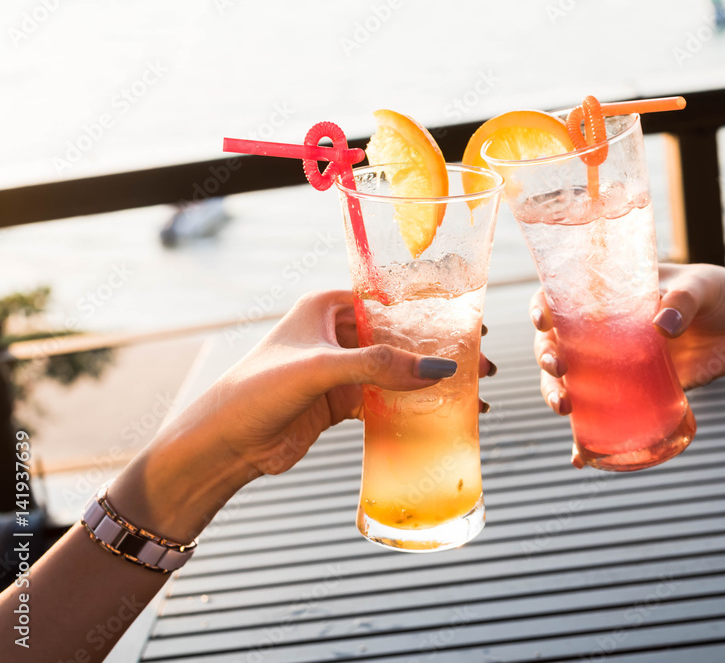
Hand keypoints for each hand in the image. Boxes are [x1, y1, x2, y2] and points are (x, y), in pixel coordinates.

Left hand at [112, 290, 495, 540]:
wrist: (222, 445)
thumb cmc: (256, 391)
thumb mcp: (320, 369)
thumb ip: (379, 366)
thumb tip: (440, 371)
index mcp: (327, 306)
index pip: (391, 302)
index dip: (432, 313)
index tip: (469, 327)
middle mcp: (337, 333)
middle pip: (402, 338)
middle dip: (441, 352)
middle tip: (480, 365)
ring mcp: (340, 369)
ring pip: (399, 370)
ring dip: (432, 382)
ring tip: (472, 392)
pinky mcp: (341, 402)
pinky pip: (388, 399)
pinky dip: (414, 406)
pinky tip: (442, 414)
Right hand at [531, 264, 724, 465]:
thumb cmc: (719, 297)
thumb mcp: (702, 287)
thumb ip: (684, 300)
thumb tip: (662, 326)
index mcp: (609, 295)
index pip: (561, 298)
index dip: (543, 308)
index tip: (543, 320)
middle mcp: (600, 330)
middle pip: (556, 344)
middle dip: (546, 357)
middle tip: (558, 367)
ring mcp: (613, 365)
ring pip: (569, 381)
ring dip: (555, 394)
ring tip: (564, 407)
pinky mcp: (631, 393)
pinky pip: (599, 416)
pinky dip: (585, 439)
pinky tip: (579, 456)